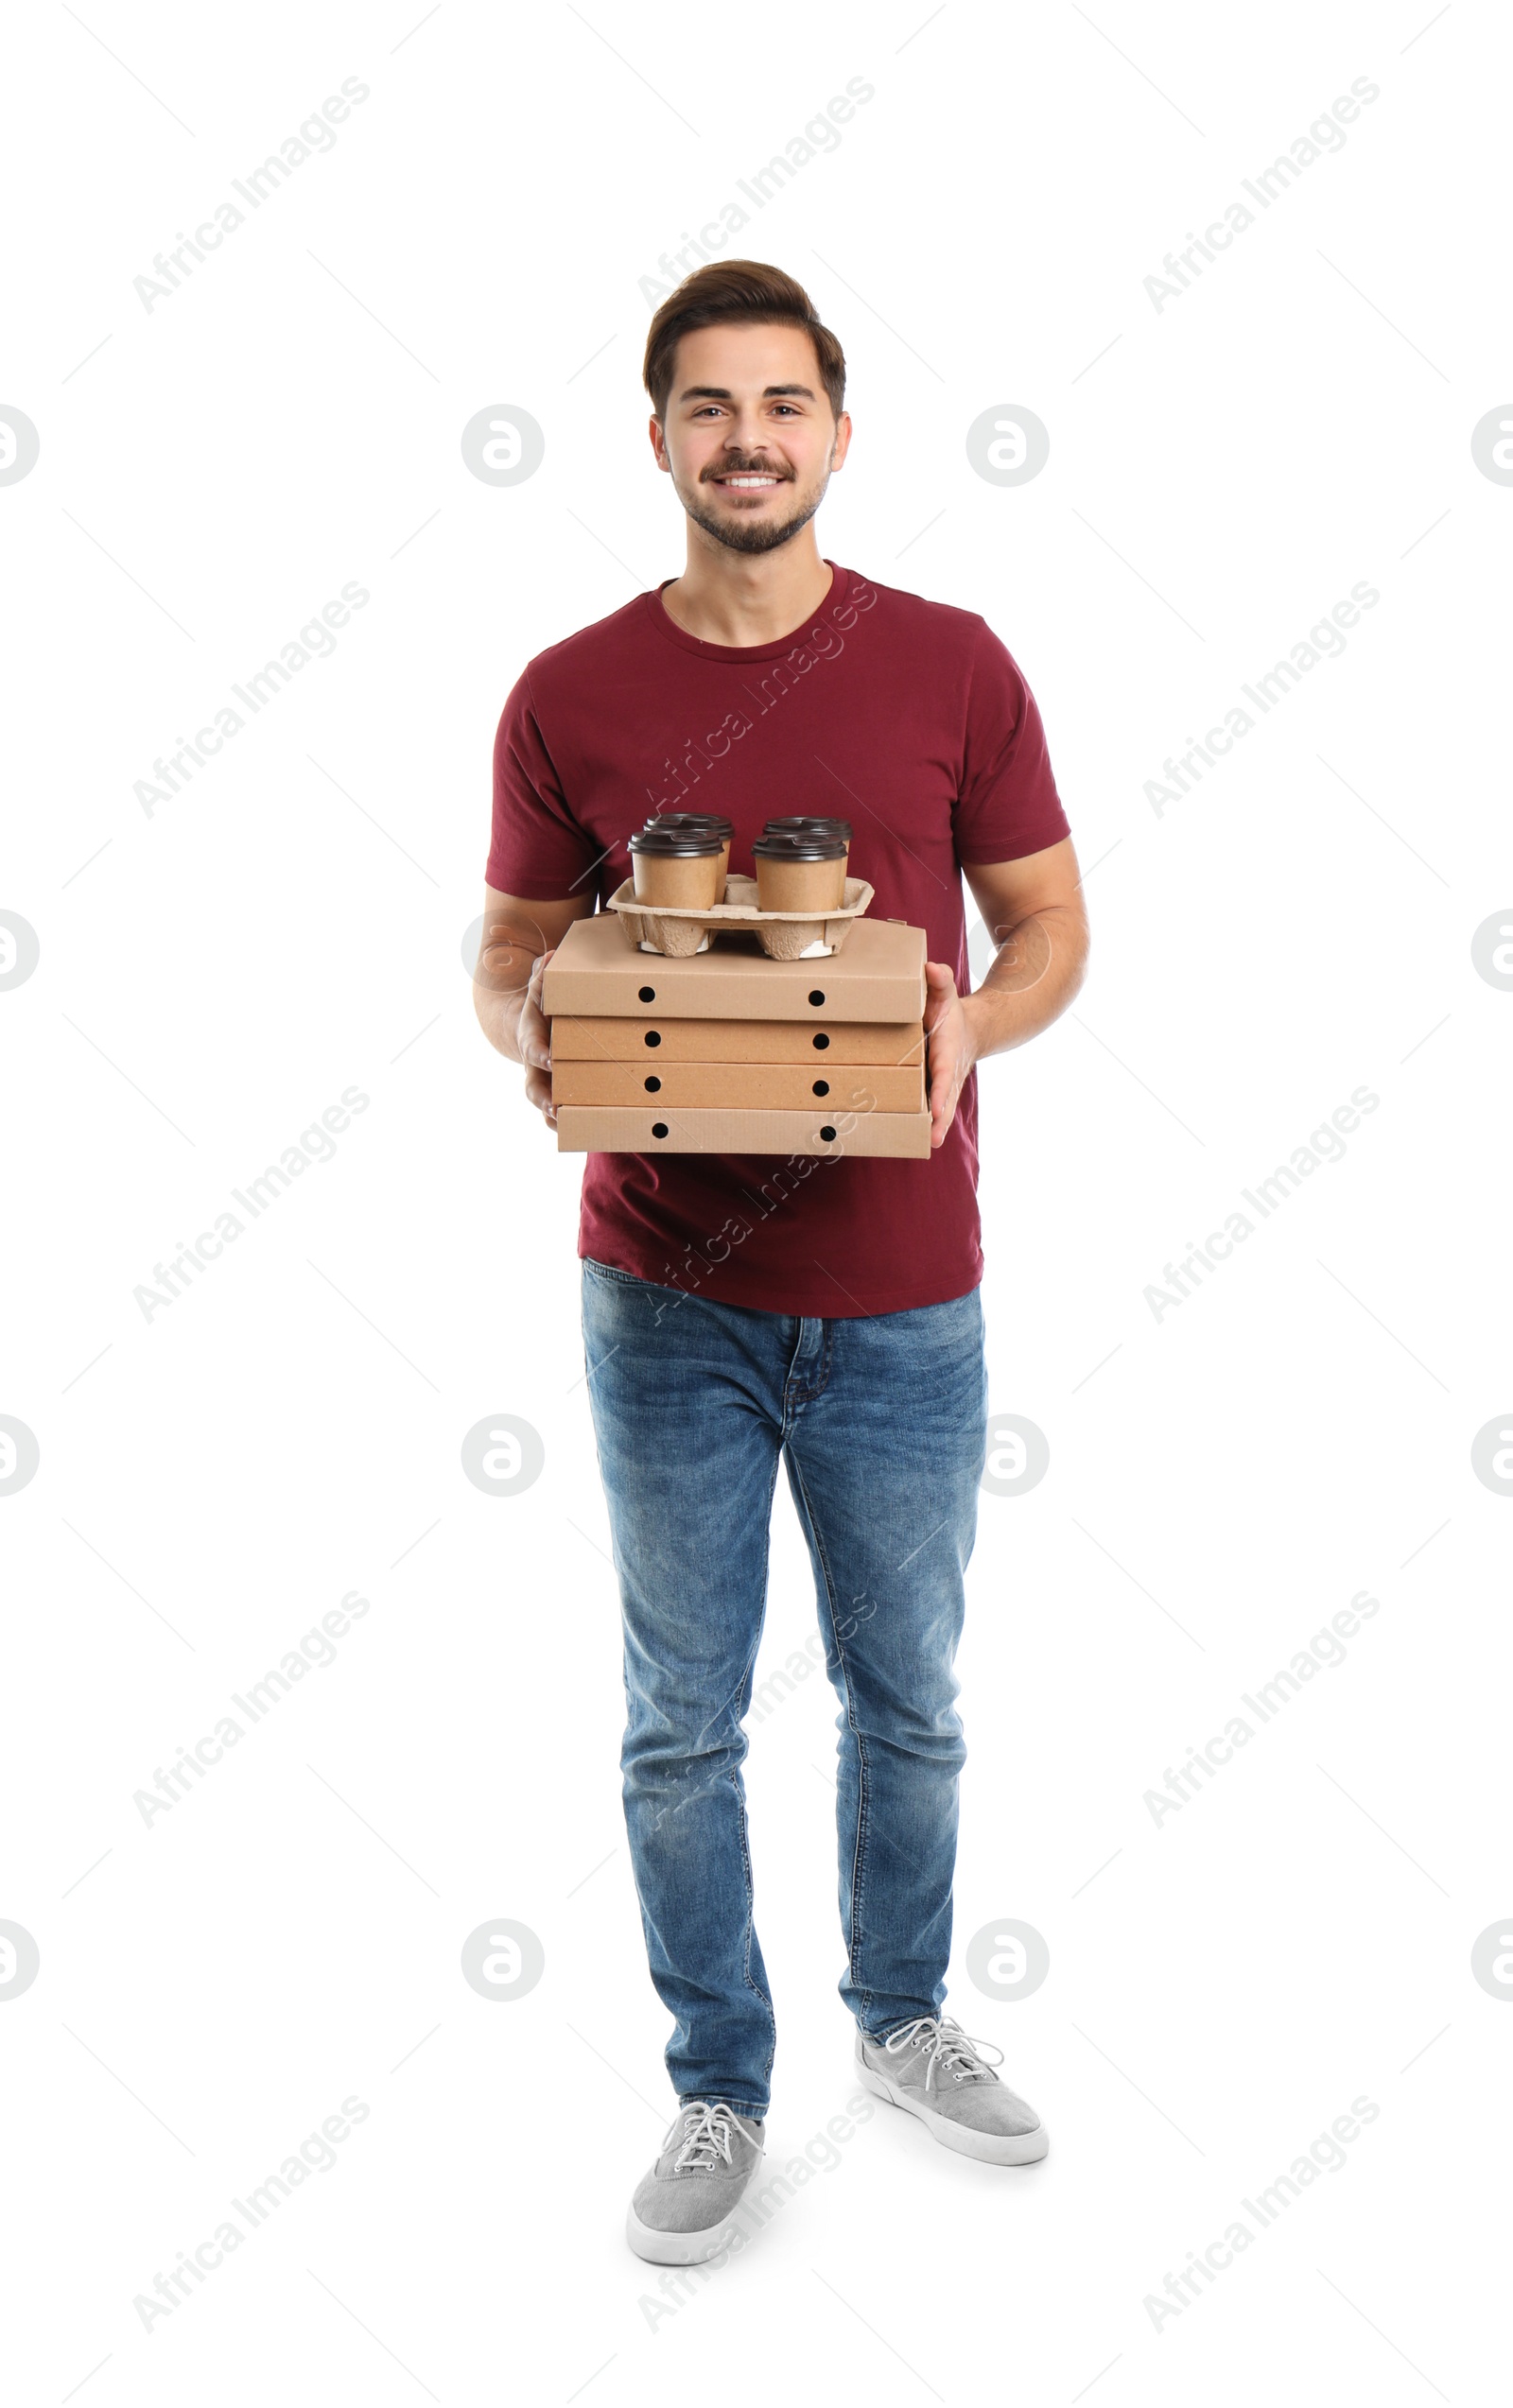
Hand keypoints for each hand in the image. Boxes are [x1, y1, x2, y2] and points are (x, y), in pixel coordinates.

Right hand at [519, 948, 556, 1128]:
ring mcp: (546, 1084)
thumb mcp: (541, 990)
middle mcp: (535, 1068)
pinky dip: (572, 1125)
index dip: (539, 1054)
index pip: (532, 1048)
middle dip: (543, 1100)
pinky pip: (562, 1113)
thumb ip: (543, 977)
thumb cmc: (542, 1007)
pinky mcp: (559, 1093)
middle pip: (533, 1088)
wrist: (534, 1028)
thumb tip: (550, 957)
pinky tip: (593, 1133)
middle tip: (556, 1107)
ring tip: (573, 1130)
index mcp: (531, 1040)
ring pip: (546, 1107)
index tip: (550, 1058)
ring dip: (557, 1120)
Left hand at [923, 960, 977, 1149]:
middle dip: (941, 1118)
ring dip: (936, 1126)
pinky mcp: (937, 1090)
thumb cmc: (950, 1012)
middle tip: (934, 1137)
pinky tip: (913, 1139)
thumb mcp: (944, 994)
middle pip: (946, 1099)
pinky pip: (933, 1109)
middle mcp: (948, 1072)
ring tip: (927, 1144)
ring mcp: (944, 1084)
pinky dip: (929, 1124)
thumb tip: (932, 968)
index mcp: (947, 1052)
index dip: (939, 1092)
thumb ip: (939, 981)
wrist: (970, 1029)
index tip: (934, 1108)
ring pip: (942, 1109)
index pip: (943, 1074)